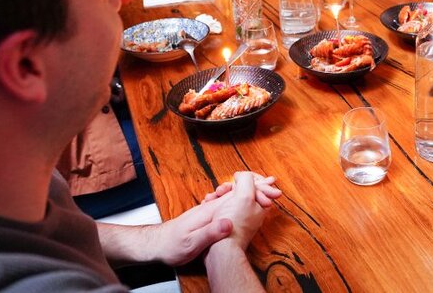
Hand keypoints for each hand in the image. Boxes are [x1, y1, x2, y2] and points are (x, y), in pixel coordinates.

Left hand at [145, 172, 280, 265]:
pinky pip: (231, 203)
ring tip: (269, 192)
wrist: (156, 245)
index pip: (238, 194)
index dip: (255, 191)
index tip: (271, 193)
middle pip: (239, 191)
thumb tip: (229, 222)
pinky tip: (249, 202)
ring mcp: (211, 210)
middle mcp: (212, 206)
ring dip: (252, 192)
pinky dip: (243, 199)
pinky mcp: (210, 216)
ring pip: (236, 196)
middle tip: (276, 190)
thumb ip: (210, 232)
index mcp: (211, 210)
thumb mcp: (190, 243)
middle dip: (258, 188)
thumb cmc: (171, 245)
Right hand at [208, 171, 272, 250]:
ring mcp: (240, 217)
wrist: (222, 249)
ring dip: (220, 194)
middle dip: (229, 186)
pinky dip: (214, 202)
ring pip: (230, 197)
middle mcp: (252, 210)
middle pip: (242, 189)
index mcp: (260, 203)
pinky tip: (207, 202)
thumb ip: (247, 181)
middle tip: (221, 191)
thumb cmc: (234, 224)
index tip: (237, 177)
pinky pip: (222, 207)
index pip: (258, 183)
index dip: (247, 177)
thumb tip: (242, 175)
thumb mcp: (244, 196)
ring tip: (211, 197)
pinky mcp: (228, 223)